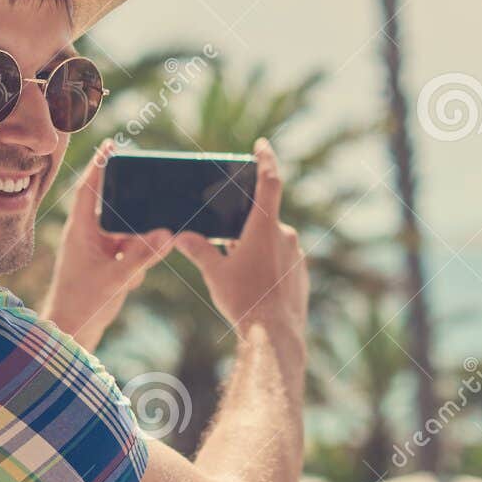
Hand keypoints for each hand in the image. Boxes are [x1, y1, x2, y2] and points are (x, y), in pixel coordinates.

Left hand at [41, 139, 173, 351]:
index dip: (100, 165)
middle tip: (145, 206)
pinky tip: (129, 282)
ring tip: (130, 270)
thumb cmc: (83, 304)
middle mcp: (87, 235)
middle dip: (131, 212)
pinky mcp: (104, 264)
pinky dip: (134, 265)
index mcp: (80, 230)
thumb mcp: (117, 278)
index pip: (89, 189)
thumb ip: (143, 256)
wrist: (71, 334)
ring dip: (135, 249)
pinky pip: (128, 253)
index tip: (111, 144)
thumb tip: (168, 233)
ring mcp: (96, 250)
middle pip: (113, 209)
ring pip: (126, 235)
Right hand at [175, 138, 308, 341]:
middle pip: (264, 218)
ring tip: (237, 268)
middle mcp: (286, 235)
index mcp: (265, 226)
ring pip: (273, 241)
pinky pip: (282, 260)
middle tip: (228, 236)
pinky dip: (268, 264)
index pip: (269, 180)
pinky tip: (253, 284)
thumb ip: (198, 250)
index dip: (266, 159)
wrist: (274, 335)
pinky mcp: (301, 274)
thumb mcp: (214, 273)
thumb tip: (180, 237)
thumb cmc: (243, 300)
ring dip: (256, 246)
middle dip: (246, 224)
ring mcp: (297, 255)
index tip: (262, 145)